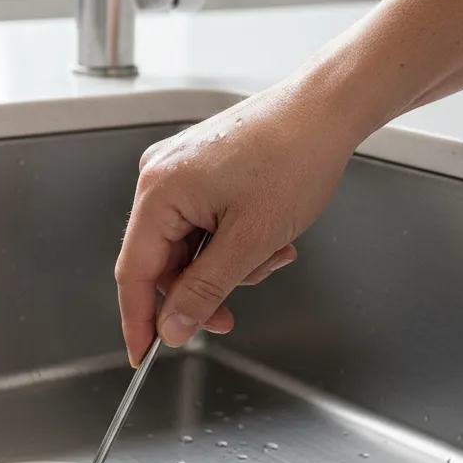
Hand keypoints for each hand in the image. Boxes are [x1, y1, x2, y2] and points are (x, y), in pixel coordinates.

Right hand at [115, 79, 362, 365]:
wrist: (328, 107)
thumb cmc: (294, 155)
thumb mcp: (248, 241)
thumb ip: (203, 291)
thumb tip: (172, 327)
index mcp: (159, 191)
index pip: (134, 273)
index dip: (139, 321)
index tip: (143, 355)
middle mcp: (159, 177)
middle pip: (163, 262)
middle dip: (202, 290)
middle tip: (230, 314)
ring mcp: (179, 170)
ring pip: (188, 247)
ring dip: (228, 264)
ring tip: (270, 252)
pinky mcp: (200, 169)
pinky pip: (202, 224)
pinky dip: (232, 241)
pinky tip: (266, 234)